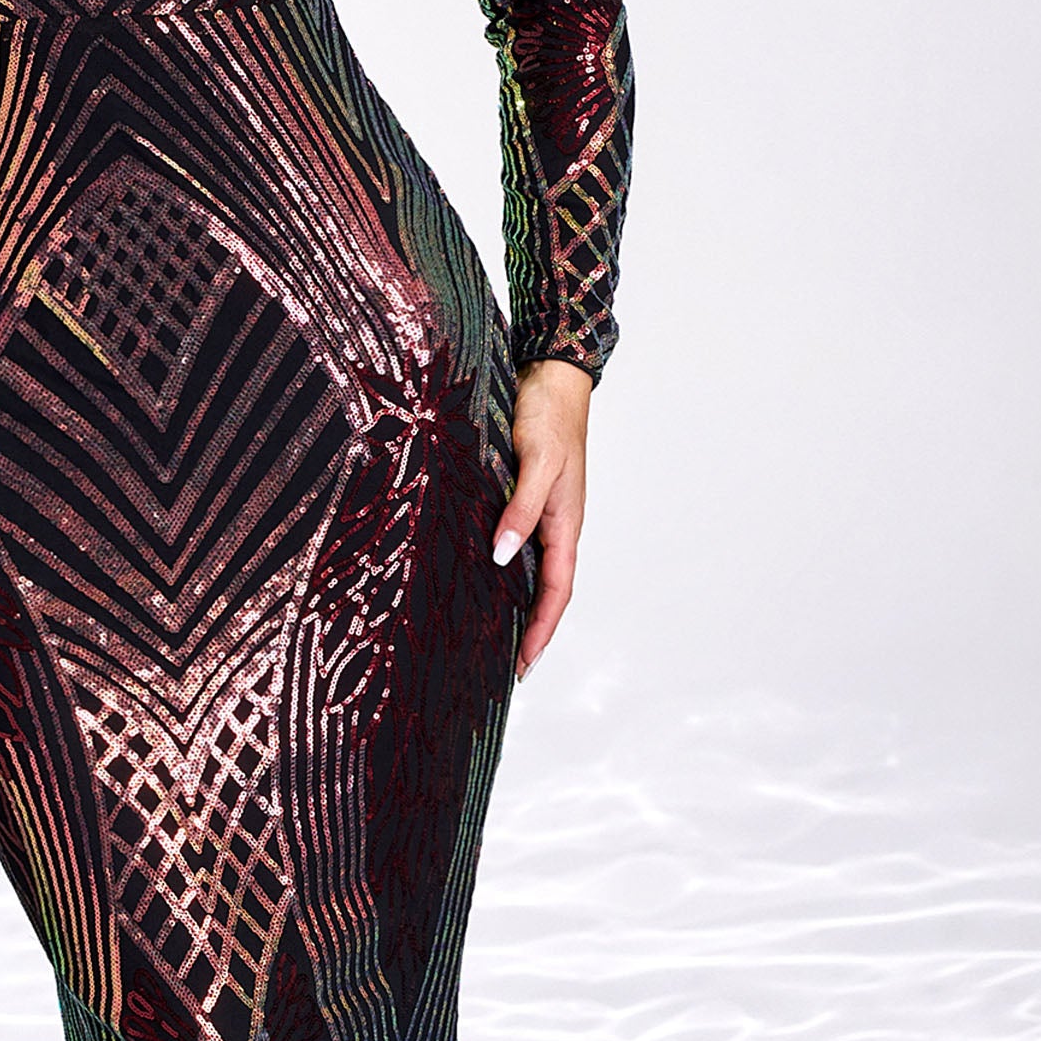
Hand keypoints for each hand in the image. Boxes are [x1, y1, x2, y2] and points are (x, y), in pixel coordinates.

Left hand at [493, 358, 593, 679]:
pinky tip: (474, 576)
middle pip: (543, 591)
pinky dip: (500, 568)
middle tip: (498, 665)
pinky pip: (512, 543)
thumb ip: (522, 509)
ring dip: (513, 602)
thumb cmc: (548, 415)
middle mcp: (554, 526)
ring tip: (484, 633)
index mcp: (566, 525)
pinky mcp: (521, 497)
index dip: (541, 631)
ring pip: (527, 569)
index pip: (556, 593)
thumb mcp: (536, 462)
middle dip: (527, 630)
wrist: (549, 375)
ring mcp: (539, 513)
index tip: (523, 666)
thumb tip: (503, 556)